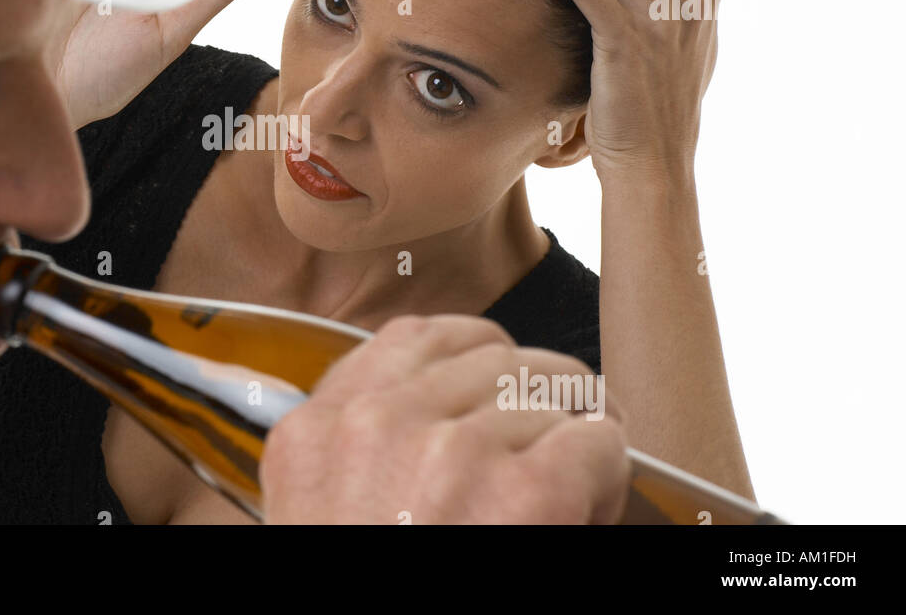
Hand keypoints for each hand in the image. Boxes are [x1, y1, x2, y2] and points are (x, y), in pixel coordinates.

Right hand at [260, 315, 629, 523]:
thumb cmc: (364, 595)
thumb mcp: (326, 510)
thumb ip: (365, 443)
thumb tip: (450, 401)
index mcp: (319, 433)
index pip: (417, 336)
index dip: (477, 361)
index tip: (496, 395)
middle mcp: (379, 426)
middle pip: (498, 358)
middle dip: (532, 403)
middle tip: (543, 457)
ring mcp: (453, 452)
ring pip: (557, 389)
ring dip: (571, 438)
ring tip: (561, 497)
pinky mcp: (529, 493)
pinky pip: (598, 438)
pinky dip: (606, 474)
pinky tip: (579, 513)